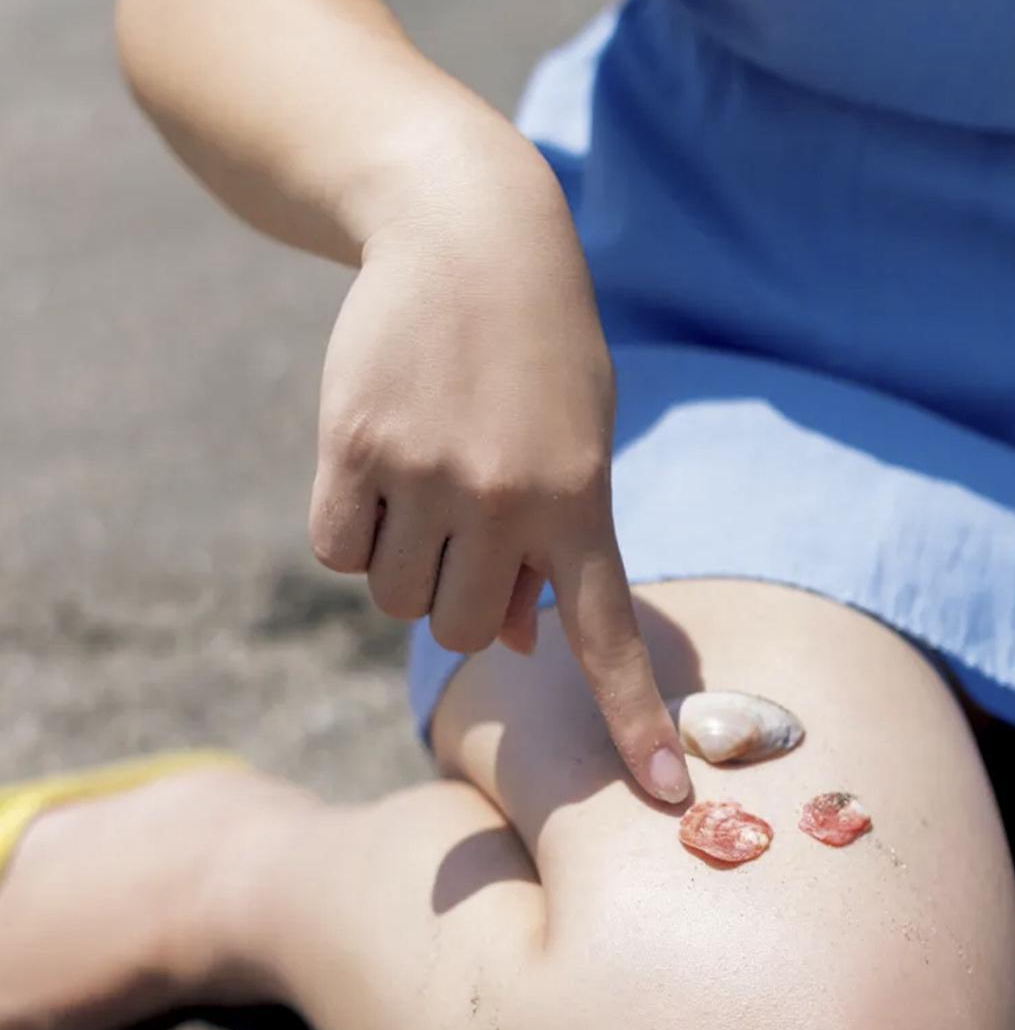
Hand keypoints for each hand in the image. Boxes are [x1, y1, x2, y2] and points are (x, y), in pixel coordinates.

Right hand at [307, 144, 690, 805]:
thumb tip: (525, 646)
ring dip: (407, 567)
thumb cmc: (535, 355)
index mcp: (581, 502)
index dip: (633, 722)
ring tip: (427, 483)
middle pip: (470, 631)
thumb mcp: (576, 441)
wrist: (465, 231)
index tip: (663, 798)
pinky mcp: (352, 448)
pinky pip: (337, 553)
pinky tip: (375, 465)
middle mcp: (505, 500)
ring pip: (398, 600)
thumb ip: (560, 544)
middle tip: (470, 525)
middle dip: (468, 600)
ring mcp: (426, 475)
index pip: (609, 638)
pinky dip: (351, 531)